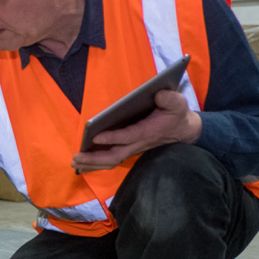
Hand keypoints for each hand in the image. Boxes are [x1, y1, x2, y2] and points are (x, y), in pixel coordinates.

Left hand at [72, 90, 201, 172]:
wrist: (183, 131)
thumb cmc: (176, 115)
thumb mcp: (178, 104)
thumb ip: (170, 99)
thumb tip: (158, 94)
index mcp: (147, 131)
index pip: (128, 136)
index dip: (112, 137)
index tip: (96, 136)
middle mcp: (137, 144)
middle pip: (114, 156)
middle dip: (94, 158)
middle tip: (76, 156)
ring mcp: (132, 149)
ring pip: (111, 161)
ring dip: (92, 164)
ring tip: (74, 163)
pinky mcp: (128, 150)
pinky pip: (111, 160)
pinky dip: (95, 164)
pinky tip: (82, 164)